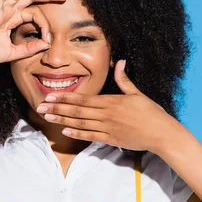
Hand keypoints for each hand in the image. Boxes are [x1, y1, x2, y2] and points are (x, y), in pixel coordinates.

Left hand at [35, 59, 176, 153]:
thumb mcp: (137, 93)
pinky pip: (91, 136)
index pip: (83, 98)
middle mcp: (106, 114)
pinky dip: (77, 134)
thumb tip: (120, 62)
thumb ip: (124, 80)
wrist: (161, 133)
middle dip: (57, 108)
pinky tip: (64, 131)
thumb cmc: (151, 113)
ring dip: (62, 120)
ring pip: (80, 123)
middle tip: (40, 106)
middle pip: (77, 111)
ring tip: (47, 117)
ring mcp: (108, 128)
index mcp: (111, 101)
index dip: (65, 96)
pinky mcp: (111, 139)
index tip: (50, 95)